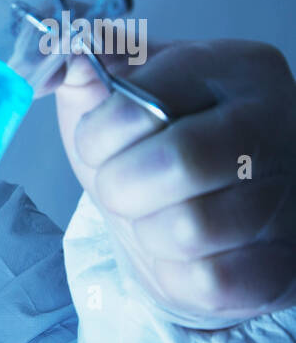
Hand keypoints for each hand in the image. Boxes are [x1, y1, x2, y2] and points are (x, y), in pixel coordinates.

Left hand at [54, 38, 295, 326]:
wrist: (203, 225)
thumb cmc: (155, 151)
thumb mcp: (115, 101)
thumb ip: (87, 76)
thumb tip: (68, 63)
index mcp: (234, 68)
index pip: (143, 101)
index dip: (98, 135)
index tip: (99, 144)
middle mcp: (274, 123)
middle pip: (177, 162)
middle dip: (121, 187)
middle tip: (124, 189)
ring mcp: (287, 193)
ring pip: (190, 228)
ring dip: (149, 233)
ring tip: (160, 218)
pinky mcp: (282, 261)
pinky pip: (210, 279)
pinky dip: (178, 274)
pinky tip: (186, 253)